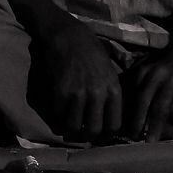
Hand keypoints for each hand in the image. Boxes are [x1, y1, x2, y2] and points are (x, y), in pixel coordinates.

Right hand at [40, 20, 122, 140]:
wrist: (69, 36)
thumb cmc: (92, 51)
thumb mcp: (111, 70)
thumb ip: (112, 92)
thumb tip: (113, 116)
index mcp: (113, 89)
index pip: (114, 125)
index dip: (106, 135)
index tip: (100, 134)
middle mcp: (97, 94)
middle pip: (93, 130)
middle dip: (87, 136)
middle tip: (83, 133)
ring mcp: (78, 94)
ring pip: (74, 127)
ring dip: (71, 131)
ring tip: (70, 127)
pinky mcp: (60, 93)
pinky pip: (59, 116)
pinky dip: (58, 119)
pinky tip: (60, 114)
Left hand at [127, 51, 172, 142]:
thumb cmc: (166, 67)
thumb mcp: (148, 71)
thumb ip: (138, 86)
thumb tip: (123, 110)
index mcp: (144, 73)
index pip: (133, 95)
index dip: (127, 112)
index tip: (123, 129)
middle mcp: (157, 76)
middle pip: (144, 101)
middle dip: (138, 121)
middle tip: (133, 138)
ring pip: (162, 104)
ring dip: (156, 124)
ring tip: (151, 140)